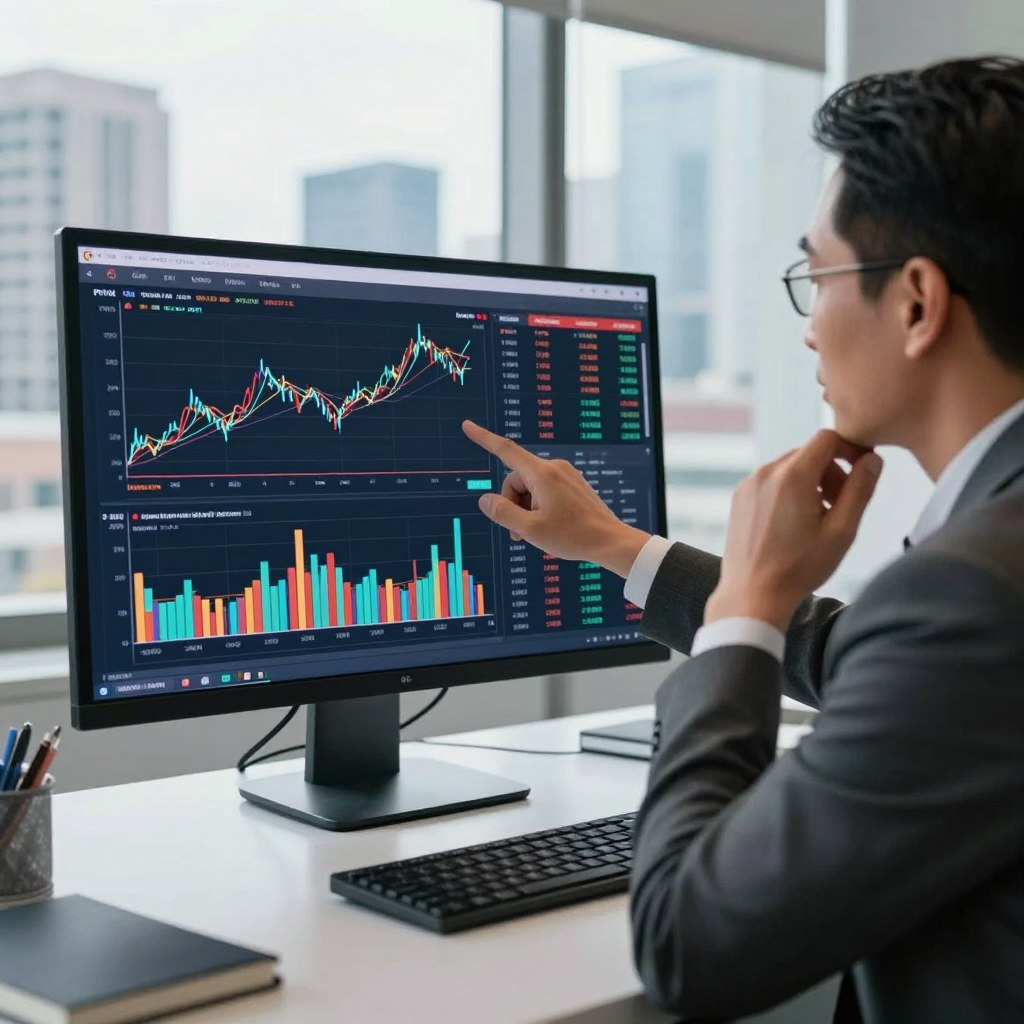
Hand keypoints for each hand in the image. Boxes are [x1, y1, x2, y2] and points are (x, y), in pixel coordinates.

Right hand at [461, 420, 650, 576]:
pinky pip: (544, 491)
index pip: (505, 450)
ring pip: (530, 488)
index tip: (467, 426)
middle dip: (512, 505)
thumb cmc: (572, 536)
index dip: (483, 438)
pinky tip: (549, 527)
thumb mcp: (529, 530)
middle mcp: (554, 468)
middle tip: (519, 534)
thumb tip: (485, 499)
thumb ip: (502, 512)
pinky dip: (538, 507)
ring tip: (536, 533)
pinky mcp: (572, 484)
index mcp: (542, 474)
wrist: (610, 541)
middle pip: (516, 480)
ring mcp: (565, 475)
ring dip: (525, 509)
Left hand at [705, 429, 882, 630]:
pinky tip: (794, 524)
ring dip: (811, 482)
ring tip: (818, 518)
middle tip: (840, 506)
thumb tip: (873, 460)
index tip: (860, 473)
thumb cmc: (798, 568)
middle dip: (831, 472)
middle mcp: (766, 472)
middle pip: (809, 453)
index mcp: (792, 475)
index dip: (849, 449)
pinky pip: (771, 481)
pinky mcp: (739, 498)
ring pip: (790, 467)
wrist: (752, 594)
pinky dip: (789, 491)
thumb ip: (860, 489)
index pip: (827, 438)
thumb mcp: (842, 530)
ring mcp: (749, 484)